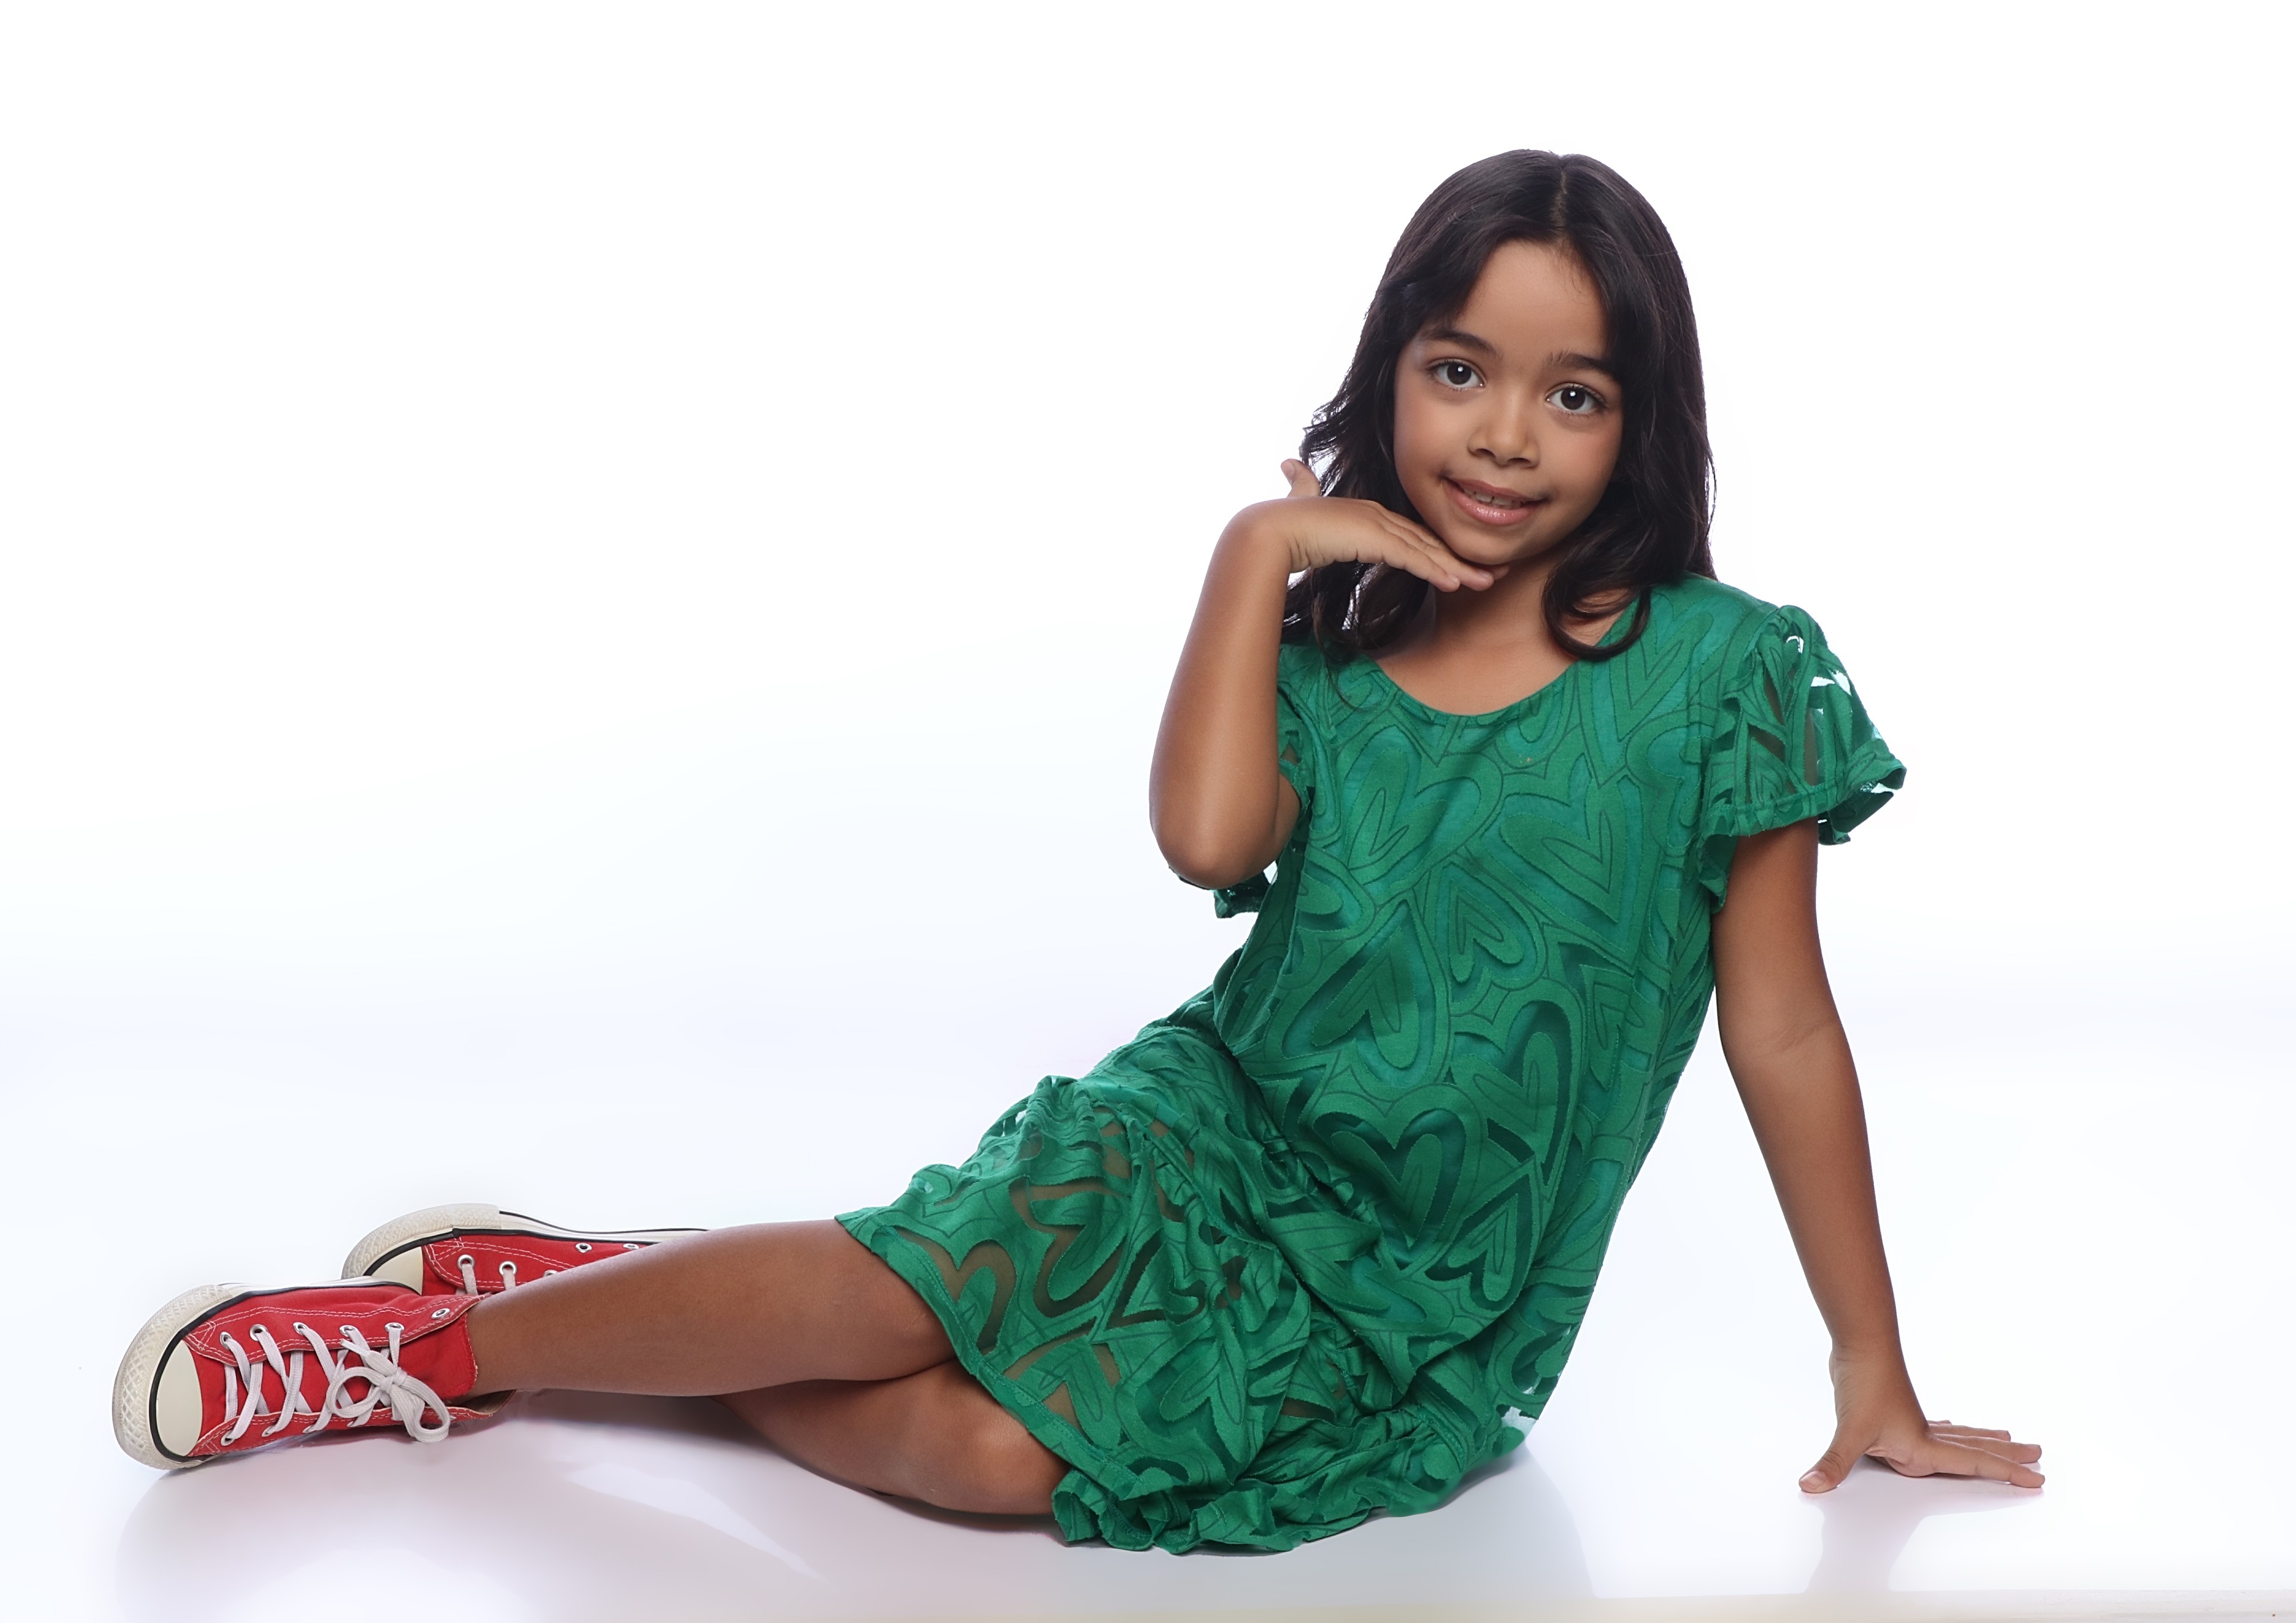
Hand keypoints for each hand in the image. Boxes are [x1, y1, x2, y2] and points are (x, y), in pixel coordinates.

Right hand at [1236, 459, 1497, 592]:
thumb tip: (1289, 463)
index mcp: (1366, 512)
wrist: (1267, 530)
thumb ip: (1301, 485)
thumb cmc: (1280, 522)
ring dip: (1458, 568)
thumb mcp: (1298, 503)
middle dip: (1460, 559)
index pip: (1411, 535)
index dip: (1438, 550)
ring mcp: (1376, 525)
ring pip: (1427, 550)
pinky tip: (1456, 583)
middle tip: (1489, 575)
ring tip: (1485, 583)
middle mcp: (1377, 515)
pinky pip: (1411, 558)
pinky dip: (1435, 570)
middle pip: (1427, 541)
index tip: (1460, 565)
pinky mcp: (1372, 539)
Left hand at [1801, 1354, 2043, 1491]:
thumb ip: (1833, 1463)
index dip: (2006, 1473)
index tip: (2038, 1478)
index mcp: (1921, 1445)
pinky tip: (1947, 1426)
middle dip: (2005, 1454)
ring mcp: (1911, 1419)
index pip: (1973, 1464)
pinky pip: (1933, 1425)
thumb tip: (1810, 1485)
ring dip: (1983, 1439)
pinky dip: (1947, 1430)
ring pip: (1957, 1433)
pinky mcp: (1896, 1409)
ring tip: (2007, 1438)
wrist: (1860, 1342)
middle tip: (2038, 1454)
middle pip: (1974, 1446)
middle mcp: (1922, 1433)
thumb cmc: (1863, 1382)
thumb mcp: (1849, 1430)